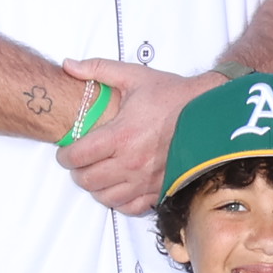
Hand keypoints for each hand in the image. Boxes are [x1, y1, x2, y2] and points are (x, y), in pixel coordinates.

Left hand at [56, 57, 213, 214]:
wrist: (208, 112)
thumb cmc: (173, 96)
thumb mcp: (133, 76)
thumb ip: (97, 69)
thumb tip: (69, 66)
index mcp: (121, 135)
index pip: (78, 156)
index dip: (64, 156)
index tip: (65, 152)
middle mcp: (132, 161)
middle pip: (88, 180)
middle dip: (77, 172)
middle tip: (79, 162)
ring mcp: (147, 178)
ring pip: (107, 197)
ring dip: (96, 188)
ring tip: (97, 174)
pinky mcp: (160, 188)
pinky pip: (132, 207)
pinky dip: (120, 200)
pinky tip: (118, 187)